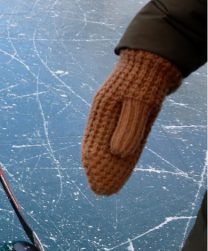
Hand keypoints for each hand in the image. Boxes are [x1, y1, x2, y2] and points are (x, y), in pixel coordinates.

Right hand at [82, 49, 181, 194]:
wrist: (155, 60)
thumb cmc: (144, 79)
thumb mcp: (138, 103)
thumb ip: (128, 128)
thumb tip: (118, 154)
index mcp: (102, 111)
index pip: (94, 144)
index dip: (94, 165)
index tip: (96, 183)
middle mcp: (107, 116)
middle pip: (102, 148)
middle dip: (101, 169)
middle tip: (102, 191)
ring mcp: (119, 116)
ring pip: (113, 145)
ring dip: (112, 164)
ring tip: (109, 182)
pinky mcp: (132, 116)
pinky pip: (126, 139)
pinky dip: (124, 153)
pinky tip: (122, 164)